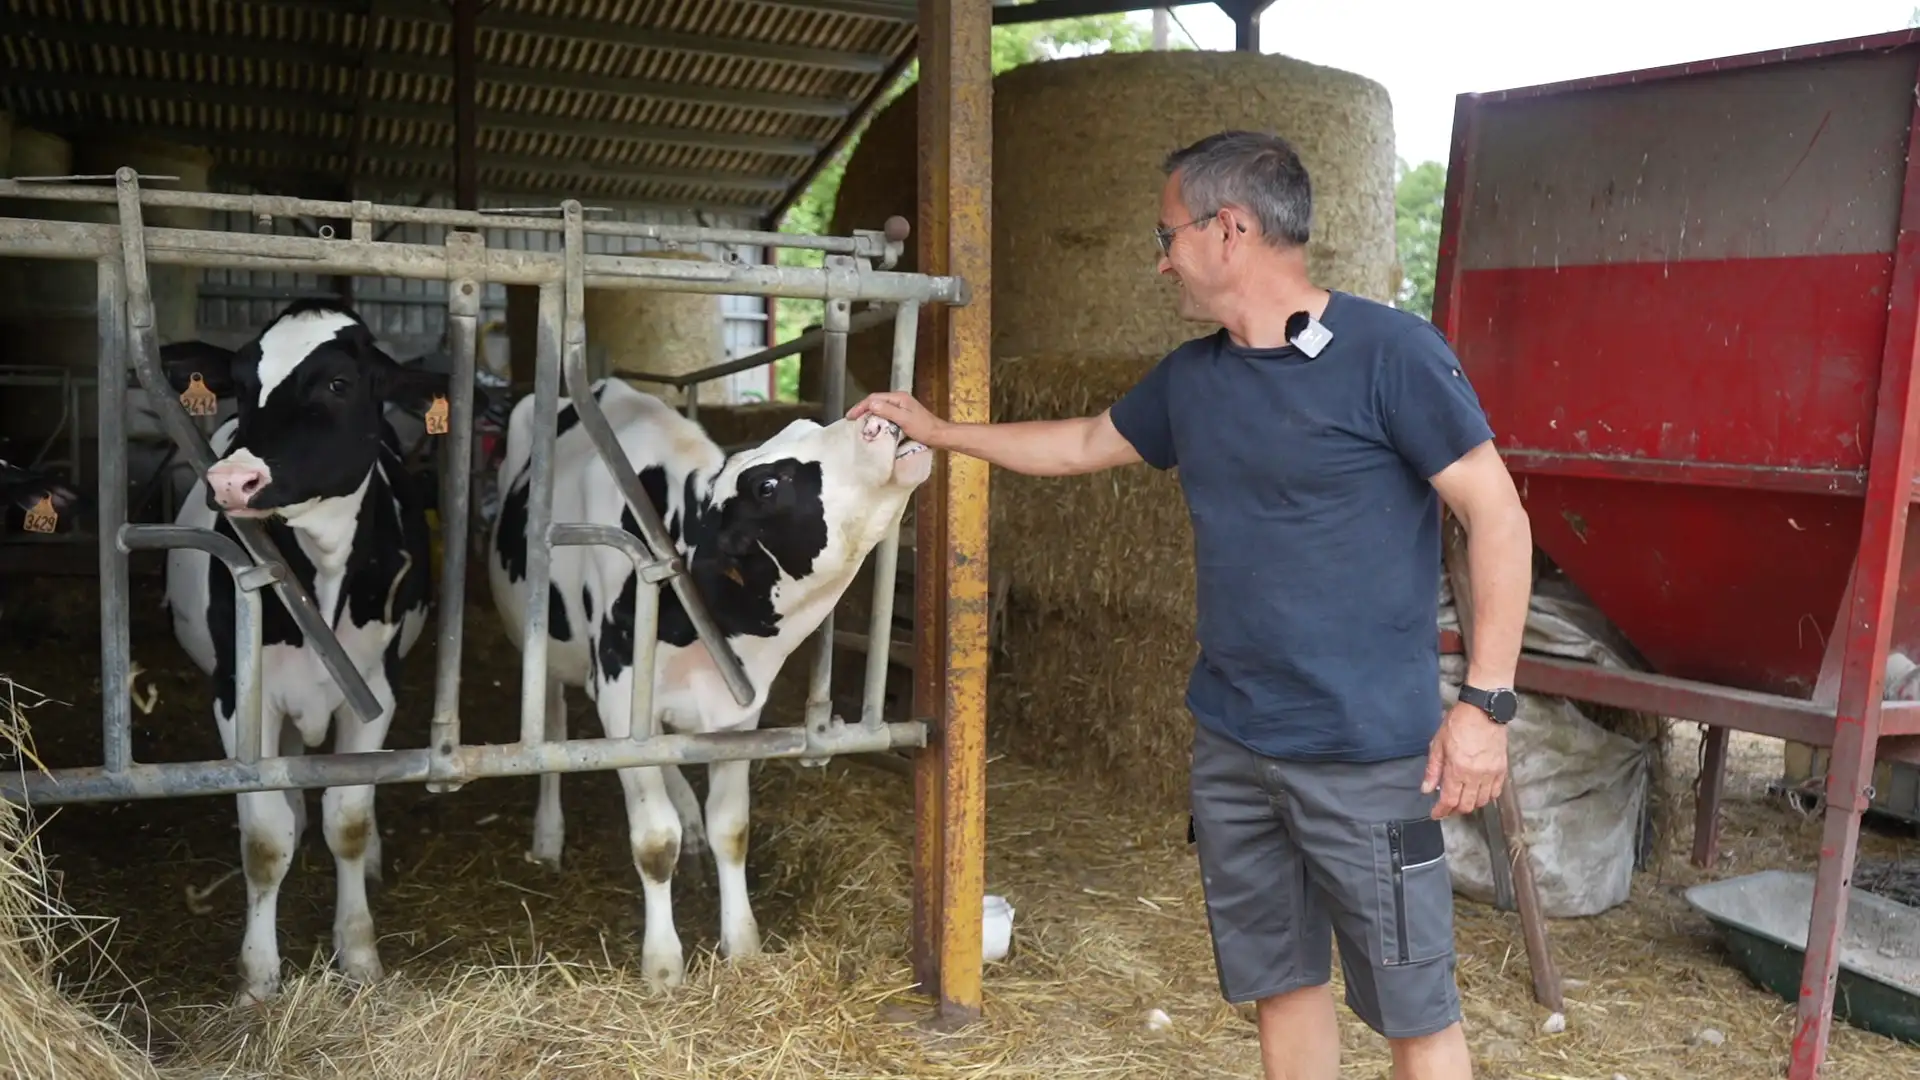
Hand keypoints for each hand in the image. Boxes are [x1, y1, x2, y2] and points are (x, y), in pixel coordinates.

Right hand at [847, 391, 947, 447]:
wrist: (939, 436)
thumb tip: (870, 404)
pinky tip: (872, 426)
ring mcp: (901, 407)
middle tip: (851, 420)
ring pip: (879, 407)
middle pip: (875, 401)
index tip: (850, 416)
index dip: (860, 406)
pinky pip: (885, 414)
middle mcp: (899, 399)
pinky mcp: (902, 415)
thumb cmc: (924, 429)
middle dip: (862, 409)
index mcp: (899, 398)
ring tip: (858, 424)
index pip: (874, 398)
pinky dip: (876, 419)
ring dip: (868, 414)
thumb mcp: (904, 420)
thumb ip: (888, 411)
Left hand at [1421, 700, 1507, 818]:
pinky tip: (1478, 792)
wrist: (1483, 710)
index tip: (1435, 814)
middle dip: (1454, 810)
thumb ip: (1433, 770)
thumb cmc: (1458, 723)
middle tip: (1446, 808)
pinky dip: (1486, 797)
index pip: (1449, 800)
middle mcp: (1475, 776)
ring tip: (1461, 799)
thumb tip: (1427, 789)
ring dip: (1470, 804)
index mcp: (1457, 770)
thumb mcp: (1438, 744)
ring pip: (1481, 801)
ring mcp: (1490, 773)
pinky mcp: (1501, 769)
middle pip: (1466, 805)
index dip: (1441, 811)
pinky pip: (1495, 792)